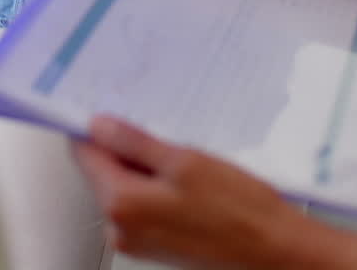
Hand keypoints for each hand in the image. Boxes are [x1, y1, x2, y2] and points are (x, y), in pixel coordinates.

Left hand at [73, 116, 310, 268]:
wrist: (271, 250)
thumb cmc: (236, 209)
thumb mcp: (183, 162)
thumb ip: (134, 143)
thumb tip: (98, 126)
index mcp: (121, 205)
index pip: (84, 154)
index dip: (94, 126)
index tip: (110, 106)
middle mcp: (120, 228)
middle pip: (101, 170)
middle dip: (123, 145)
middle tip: (158, 129)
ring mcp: (137, 239)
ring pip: (122, 184)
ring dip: (143, 164)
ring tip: (179, 153)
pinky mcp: (154, 243)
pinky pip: (141, 201)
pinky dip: (155, 183)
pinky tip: (185, 175)